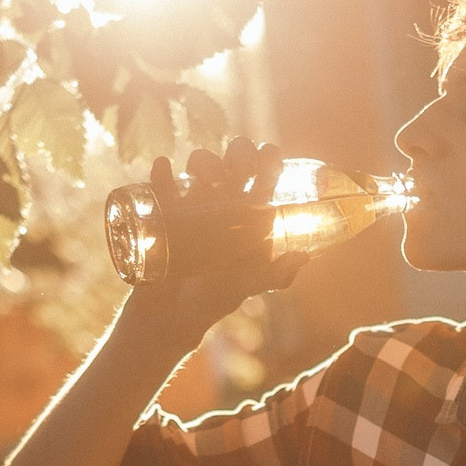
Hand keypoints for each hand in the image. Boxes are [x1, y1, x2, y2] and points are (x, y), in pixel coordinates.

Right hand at [120, 138, 309, 341]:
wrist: (175, 313)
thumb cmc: (216, 297)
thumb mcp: (248, 286)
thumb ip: (275, 275)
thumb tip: (303, 256)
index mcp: (251, 212)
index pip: (265, 173)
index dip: (269, 157)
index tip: (268, 157)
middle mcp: (225, 200)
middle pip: (234, 159)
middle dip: (239, 152)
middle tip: (242, 170)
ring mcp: (195, 201)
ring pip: (201, 162)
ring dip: (205, 160)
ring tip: (207, 180)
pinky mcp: (165, 209)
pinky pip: (163, 184)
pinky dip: (162, 173)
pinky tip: (164, 168)